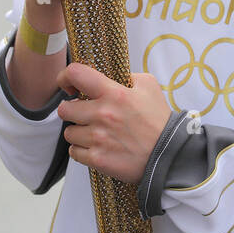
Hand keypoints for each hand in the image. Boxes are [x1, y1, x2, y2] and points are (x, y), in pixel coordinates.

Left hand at [56, 63, 171, 184]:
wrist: (169, 154)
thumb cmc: (159, 121)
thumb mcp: (149, 86)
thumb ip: (127, 76)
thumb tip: (109, 75)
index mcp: (114, 94)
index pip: (76, 74)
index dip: (65, 77)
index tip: (69, 85)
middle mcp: (102, 114)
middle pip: (64, 109)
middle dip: (72, 110)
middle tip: (86, 114)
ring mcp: (98, 138)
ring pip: (69, 133)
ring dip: (79, 132)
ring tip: (95, 133)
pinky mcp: (97, 159)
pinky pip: (74, 152)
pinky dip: (82, 150)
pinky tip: (96, 147)